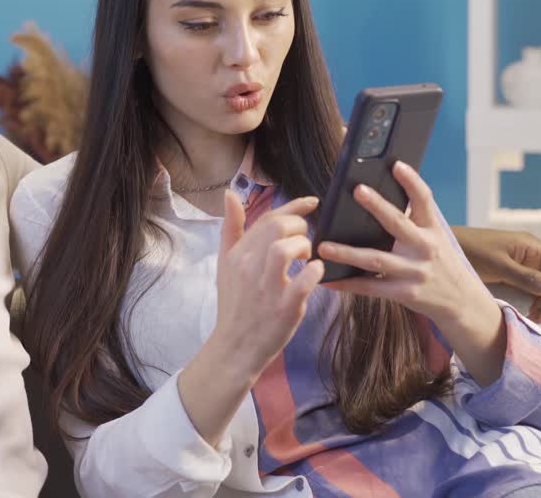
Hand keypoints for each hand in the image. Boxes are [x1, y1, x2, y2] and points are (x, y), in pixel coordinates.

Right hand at [210, 192, 324, 378]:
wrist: (235, 346)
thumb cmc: (235, 303)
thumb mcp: (225, 263)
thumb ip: (231, 229)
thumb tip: (230, 194)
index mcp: (238, 254)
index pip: (267, 218)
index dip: (294, 206)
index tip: (313, 203)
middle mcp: (249, 267)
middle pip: (277, 228)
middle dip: (300, 228)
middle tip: (304, 242)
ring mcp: (267, 288)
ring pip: (285, 249)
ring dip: (304, 247)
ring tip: (307, 258)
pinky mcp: (284, 307)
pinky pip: (304, 281)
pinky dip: (314, 272)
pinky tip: (315, 273)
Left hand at [317, 162, 507, 384]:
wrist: (461, 302)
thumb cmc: (438, 262)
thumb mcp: (434, 238)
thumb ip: (413, 220)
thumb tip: (379, 195)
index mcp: (432, 230)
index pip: (425, 200)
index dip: (412, 181)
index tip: (397, 164)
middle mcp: (425, 248)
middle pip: (398, 224)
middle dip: (378, 206)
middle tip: (357, 189)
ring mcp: (415, 272)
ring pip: (376, 259)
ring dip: (347, 253)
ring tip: (323, 246)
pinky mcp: (404, 293)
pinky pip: (371, 287)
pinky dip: (347, 284)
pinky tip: (327, 280)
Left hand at [456, 226, 540, 323]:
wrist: (442, 248)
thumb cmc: (468, 251)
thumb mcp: (497, 265)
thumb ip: (526, 277)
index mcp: (531, 247)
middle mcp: (531, 254)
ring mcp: (522, 265)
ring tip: (532, 320)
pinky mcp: (513, 274)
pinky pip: (532, 290)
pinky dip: (534, 303)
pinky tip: (525, 314)